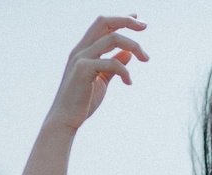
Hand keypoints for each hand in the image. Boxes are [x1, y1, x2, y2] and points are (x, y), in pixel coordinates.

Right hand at [43, 15, 149, 133]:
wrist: (65, 119)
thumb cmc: (82, 101)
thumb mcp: (101, 79)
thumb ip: (113, 65)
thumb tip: (128, 54)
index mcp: (84, 50)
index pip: (102, 25)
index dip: (121, 19)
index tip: (138, 19)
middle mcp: (81, 49)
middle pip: (104, 22)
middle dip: (126, 20)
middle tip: (145, 26)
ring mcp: (81, 58)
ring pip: (112, 38)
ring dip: (134, 46)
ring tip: (146, 59)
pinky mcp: (83, 70)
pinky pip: (111, 63)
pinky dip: (125, 71)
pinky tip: (129, 83)